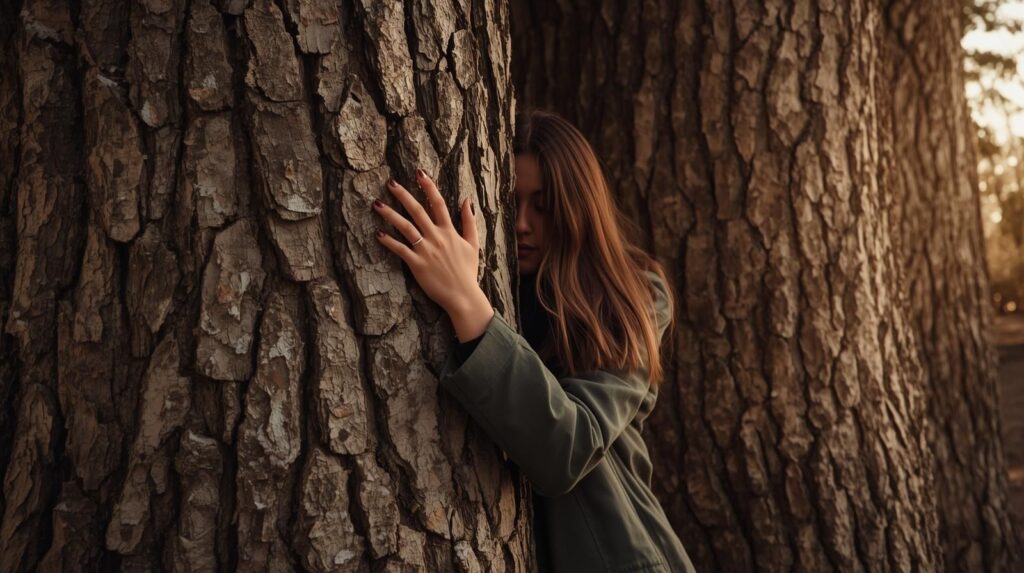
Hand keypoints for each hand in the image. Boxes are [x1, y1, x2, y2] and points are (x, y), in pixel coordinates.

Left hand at [371, 168, 484, 316]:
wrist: (463, 296)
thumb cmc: (467, 271)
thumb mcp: (473, 244)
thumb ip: (469, 221)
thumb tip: (466, 200)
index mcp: (449, 231)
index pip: (438, 203)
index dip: (428, 187)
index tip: (419, 173)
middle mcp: (436, 237)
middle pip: (418, 211)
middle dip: (403, 195)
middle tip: (390, 183)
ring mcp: (426, 250)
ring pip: (405, 227)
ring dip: (390, 214)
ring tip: (376, 204)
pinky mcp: (417, 264)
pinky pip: (400, 250)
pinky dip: (389, 241)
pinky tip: (378, 234)